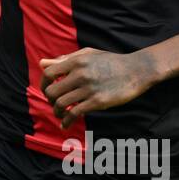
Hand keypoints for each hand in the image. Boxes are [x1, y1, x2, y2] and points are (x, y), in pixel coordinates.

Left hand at [39, 48, 154, 128]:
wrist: (136, 70)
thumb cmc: (111, 61)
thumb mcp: (88, 54)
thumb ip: (65, 59)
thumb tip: (42, 64)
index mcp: (76, 61)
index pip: (48, 73)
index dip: (44, 84)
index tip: (47, 90)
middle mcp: (80, 74)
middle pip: (51, 91)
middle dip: (50, 100)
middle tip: (55, 104)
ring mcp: (88, 88)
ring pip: (61, 104)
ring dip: (57, 112)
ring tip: (61, 115)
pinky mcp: (97, 101)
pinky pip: (74, 114)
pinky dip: (66, 121)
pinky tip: (66, 125)